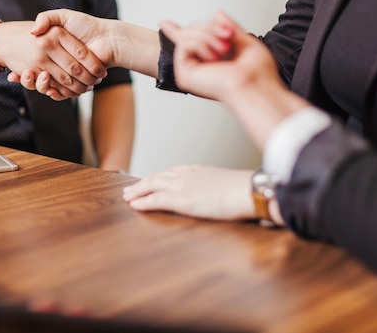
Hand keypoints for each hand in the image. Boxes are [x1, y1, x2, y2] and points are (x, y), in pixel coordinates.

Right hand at [8, 9, 117, 99]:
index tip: (20, 66)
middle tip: (26, 73)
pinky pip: (61, 92)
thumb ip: (47, 18)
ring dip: (42, 85)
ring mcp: (66, 72)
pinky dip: (56, 93)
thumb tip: (33, 32)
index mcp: (54, 47)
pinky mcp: (75, 82)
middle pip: (40, 74)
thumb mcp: (63, 16)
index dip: (27, 64)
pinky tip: (51, 90)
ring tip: (34, 78)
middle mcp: (58, 60)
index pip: (36, 59)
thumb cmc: (87, 25)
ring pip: (48, 85)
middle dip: (31, 78)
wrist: (110, 39)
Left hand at [122, 165, 255, 220]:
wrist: (249, 190)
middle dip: (141, 183)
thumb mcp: (224, 184)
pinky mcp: (181, 199)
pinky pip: (155, 199)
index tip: (149, 182)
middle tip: (129, 190)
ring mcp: (182, 185)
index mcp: (197, 170)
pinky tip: (134, 205)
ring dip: (137, 191)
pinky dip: (143, 201)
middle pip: (157, 177)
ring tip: (127, 197)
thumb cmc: (244, 191)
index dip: (157, 177)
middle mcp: (186, 174)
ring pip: (152, 185)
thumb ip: (213, 187)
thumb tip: (213, 195)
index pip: (170, 172)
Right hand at [162, 11, 280, 105]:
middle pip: (191, 31)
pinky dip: (202, 45)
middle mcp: (200, 66)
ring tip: (224, 49)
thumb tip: (217, 14)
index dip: (176, 32)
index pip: (189, 43)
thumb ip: (229, 27)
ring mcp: (190, 70)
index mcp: (212, 62)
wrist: (256, 85)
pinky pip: (184, 44)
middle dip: (211, 28)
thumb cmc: (257, 73)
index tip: (164, 23)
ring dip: (209, 35)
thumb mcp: (245, 41)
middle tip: (228, 36)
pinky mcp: (184, 74)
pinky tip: (213, 57)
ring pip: (187, 35)